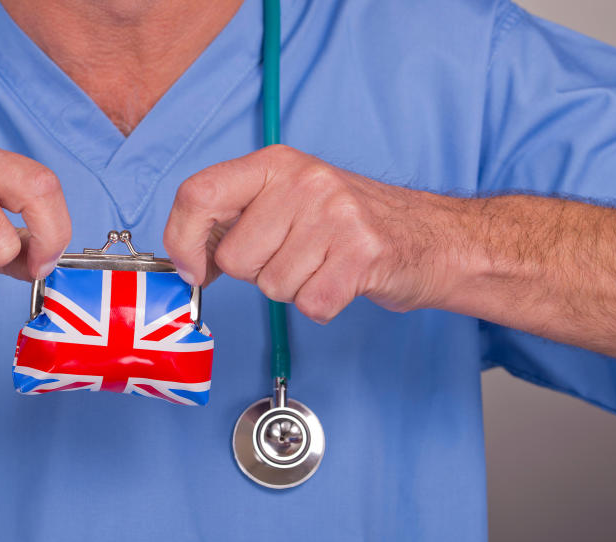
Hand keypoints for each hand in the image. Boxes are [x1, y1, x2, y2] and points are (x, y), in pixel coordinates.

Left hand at [163, 145, 465, 322]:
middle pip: (235, 257)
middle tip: (297, 255)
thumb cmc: (348, 223)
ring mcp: (335, 216)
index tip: (194, 269)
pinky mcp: (362, 255)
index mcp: (276, 163)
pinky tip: (342, 280)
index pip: (198, 194)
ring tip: (324, 263)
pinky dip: (323, 305)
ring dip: (294, 288)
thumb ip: (236, 216)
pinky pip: (309, 304)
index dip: (183, 240)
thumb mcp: (287, 198)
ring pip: (271, 286)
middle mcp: (303, 181)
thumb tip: (187, 257)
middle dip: (258, 271)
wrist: (432, 237)